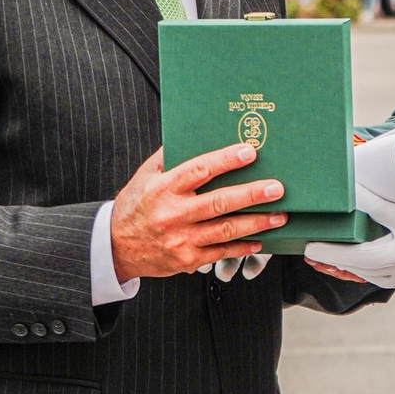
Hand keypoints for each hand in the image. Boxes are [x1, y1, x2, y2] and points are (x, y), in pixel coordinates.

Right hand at [110, 143, 286, 281]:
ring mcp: (181, 239)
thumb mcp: (145, 175)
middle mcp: (173, 214)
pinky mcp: (187, 260)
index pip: (199, 170)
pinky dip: (243, 247)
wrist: (115, 246)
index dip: (226, 160)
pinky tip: (261, 240)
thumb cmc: (135, 205)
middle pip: (218, 202)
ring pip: (225, 230)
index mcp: (163, 188)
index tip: (249, 151)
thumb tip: (195, 134)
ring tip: (279, 215)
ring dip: (256, 223)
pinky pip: (221, 252)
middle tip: (276, 188)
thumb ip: (170, 156)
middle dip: (251, 194)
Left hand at [303, 171, 394, 287]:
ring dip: (343, 266)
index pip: (381, 209)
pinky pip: (384, 280)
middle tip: (310, 241)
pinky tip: (348, 269)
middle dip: (334, 250)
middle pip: (364, 255)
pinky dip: (363, 274)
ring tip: (320, 257)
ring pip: (371, 273)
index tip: (341, 189)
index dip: (357, 198)